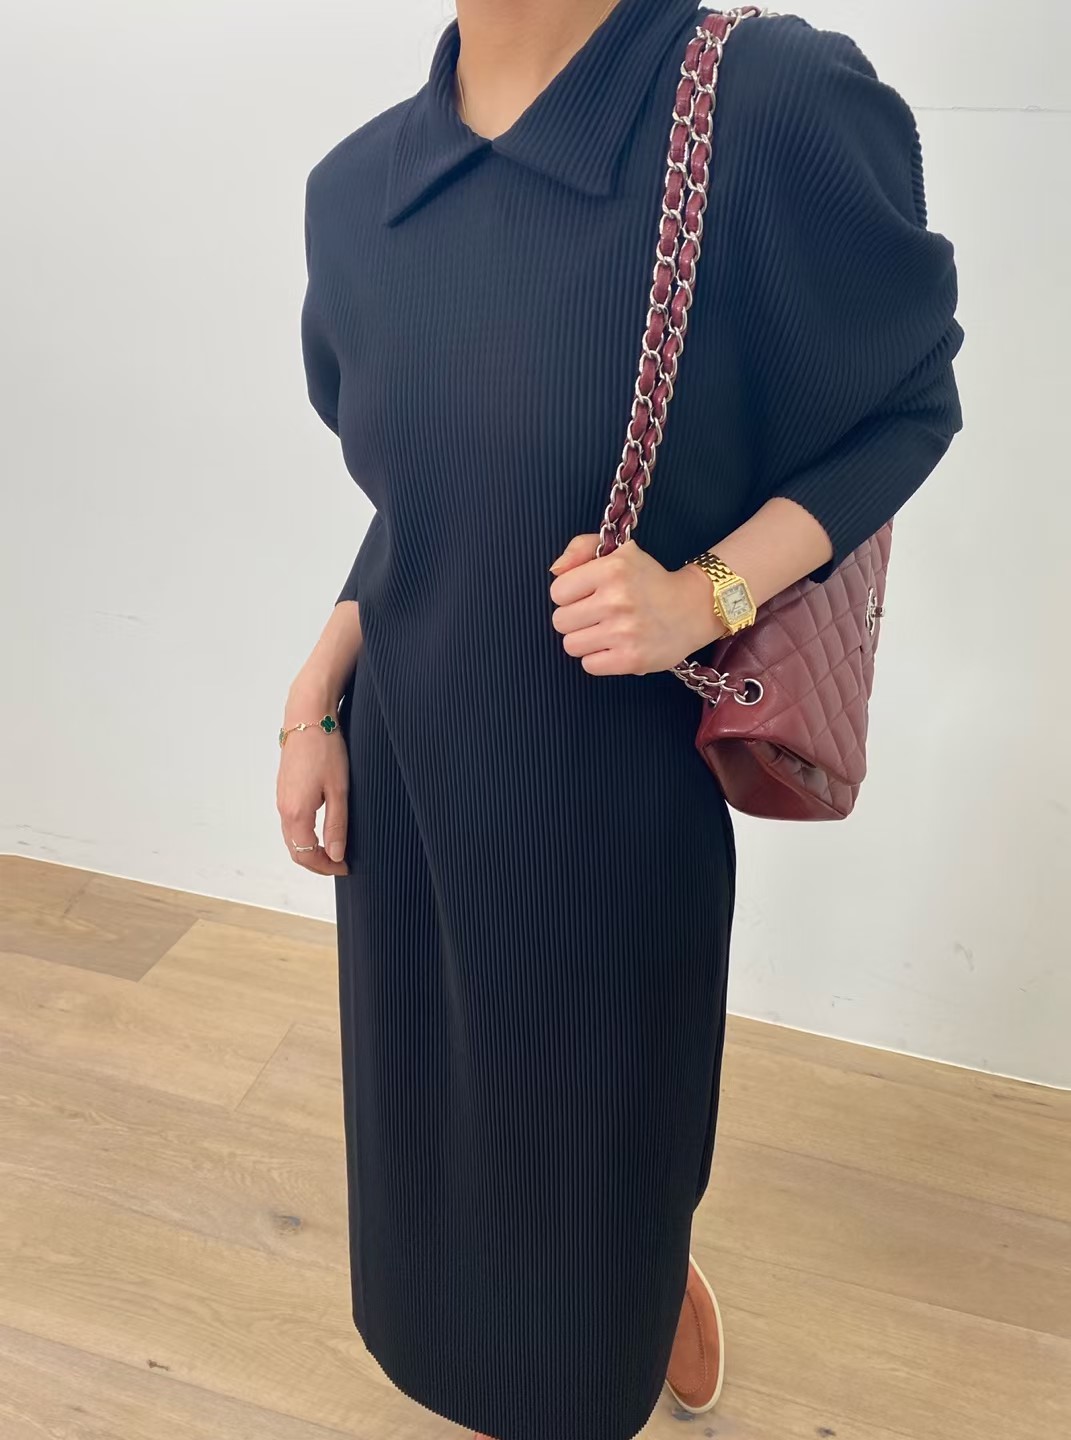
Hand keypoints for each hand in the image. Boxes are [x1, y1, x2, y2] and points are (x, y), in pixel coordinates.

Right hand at [276, 677, 349, 875]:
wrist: (307, 719)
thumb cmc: (325, 750)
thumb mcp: (339, 790)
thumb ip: (336, 825)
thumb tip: (336, 855)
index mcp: (296, 812)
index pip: (306, 855)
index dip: (325, 867)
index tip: (344, 867)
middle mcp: (283, 808)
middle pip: (295, 850)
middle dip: (317, 862)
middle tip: (339, 864)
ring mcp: (281, 798)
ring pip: (291, 837)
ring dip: (309, 849)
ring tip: (333, 850)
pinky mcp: (284, 789)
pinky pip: (290, 822)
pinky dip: (303, 834)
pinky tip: (320, 829)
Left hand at [548, 533, 724, 675]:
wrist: (693, 608)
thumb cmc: (650, 580)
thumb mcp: (618, 552)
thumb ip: (579, 549)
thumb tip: (555, 570)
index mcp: (612, 569)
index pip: (558, 591)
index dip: (570, 594)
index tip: (588, 594)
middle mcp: (617, 599)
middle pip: (560, 621)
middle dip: (575, 618)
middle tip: (598, 614)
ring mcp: (624, 632)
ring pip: (571, 645)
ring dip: (585, 640)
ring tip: (606, 631)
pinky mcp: (632, 659)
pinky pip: (589, 665)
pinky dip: (599, 658)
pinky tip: (615, 646)